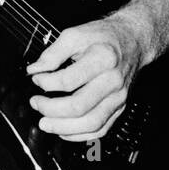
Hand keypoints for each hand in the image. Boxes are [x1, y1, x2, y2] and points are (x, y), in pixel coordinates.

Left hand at [25, 12, 151, 140]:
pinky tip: (64, 130)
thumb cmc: (104, 36)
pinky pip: (101, 130)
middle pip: (79, 106)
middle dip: (51, 109)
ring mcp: (118, 97)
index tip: (36, 78)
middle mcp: (113, 81)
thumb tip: (35, 69)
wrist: (133, 41)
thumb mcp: (76, 34)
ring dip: (63, 127)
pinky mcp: (120, 107)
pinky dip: (80, 135)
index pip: (69, 80)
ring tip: (45, 123)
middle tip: (35, 103)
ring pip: (91, 123)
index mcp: (103, 59)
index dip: (46, 82)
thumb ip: (53, 52)